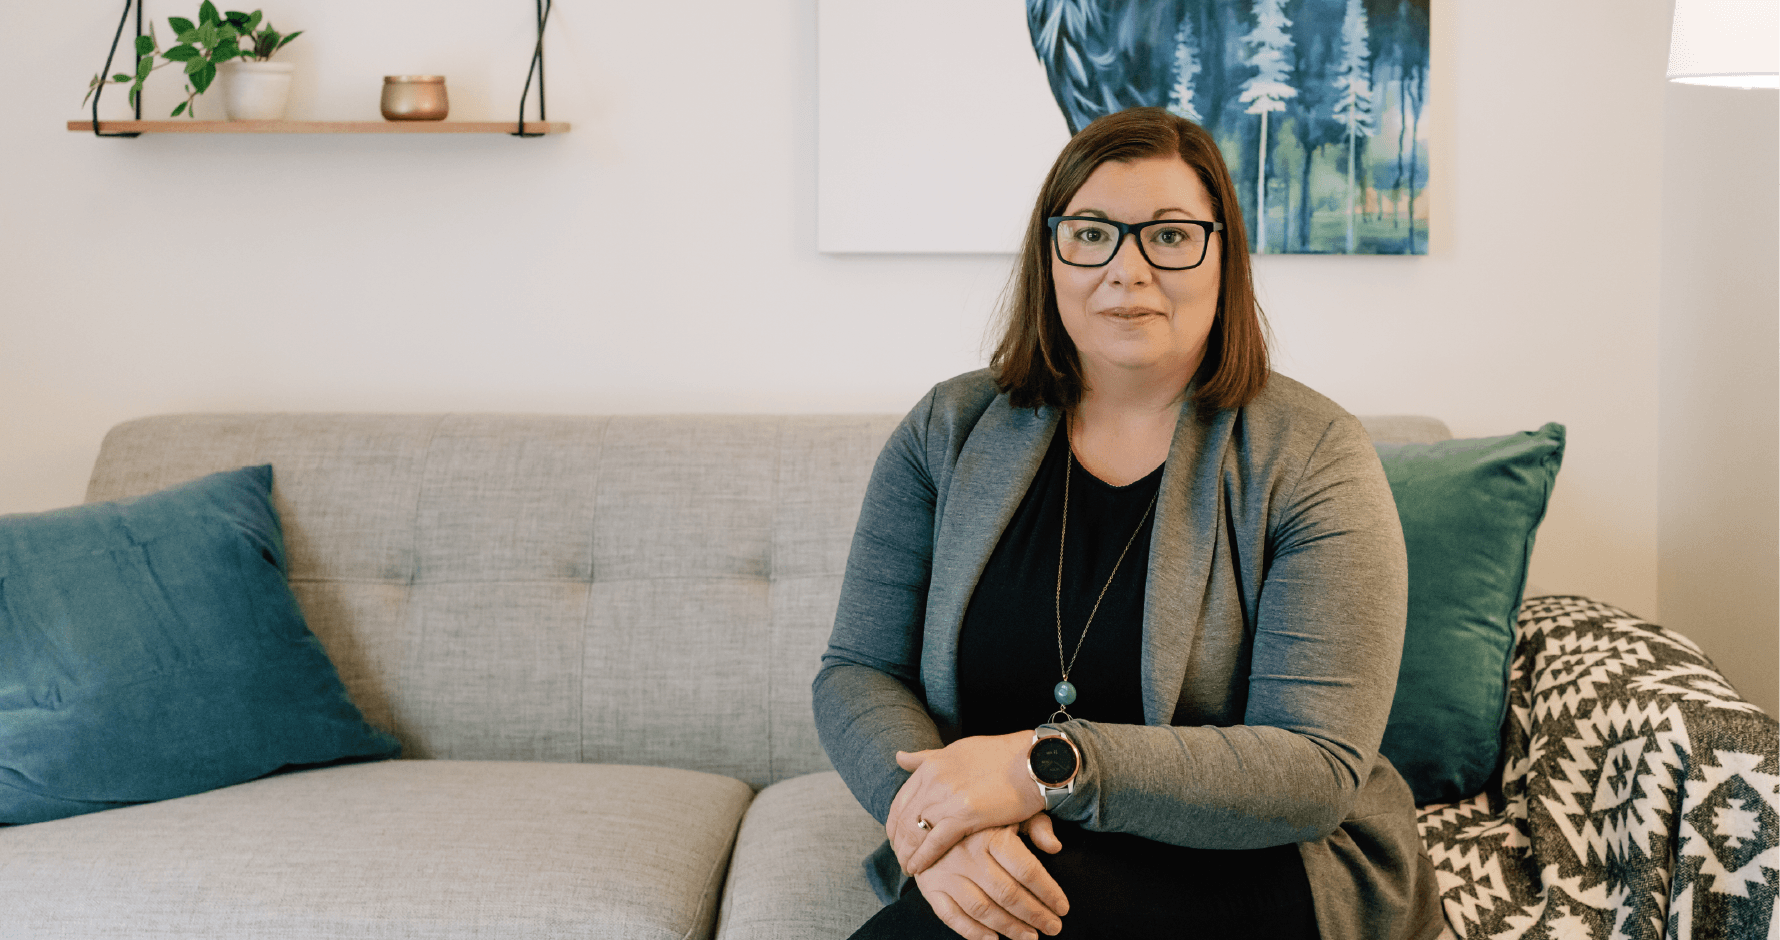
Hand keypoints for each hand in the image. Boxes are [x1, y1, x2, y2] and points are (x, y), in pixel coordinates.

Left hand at [889, 731, 1045, 874]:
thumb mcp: (957, 750)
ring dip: (906, 853)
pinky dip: (922, 858)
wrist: (1032, 761)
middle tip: (900, 858)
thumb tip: (899, 757)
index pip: (900, 800)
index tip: (897, 838)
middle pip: (903, 818)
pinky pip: (934, 841)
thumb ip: (927, 757)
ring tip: (908, 868)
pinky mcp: (965, 814)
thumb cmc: (1001, 756)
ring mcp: (947, 796)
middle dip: (898, 842)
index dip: (895, 822)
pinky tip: (917, 869)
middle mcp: (934, 780)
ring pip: (914, 831)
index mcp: (931, 765)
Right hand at [913, 821, 1067, 939]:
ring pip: (982, 909)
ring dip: (1009, 927)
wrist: (929, 813)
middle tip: (1053, 927)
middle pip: (1007, 893)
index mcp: (991, 834)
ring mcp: (947, 872)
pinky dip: (972, 932)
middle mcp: (968, 854)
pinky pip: (951, 916)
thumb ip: (1036, 825)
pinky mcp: (930, 887)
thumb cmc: (979, 816)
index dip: (1048, 892)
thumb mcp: (1010, 810)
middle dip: (1034, 915)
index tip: (1062, 907)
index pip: (1027, 870)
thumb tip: (1055, 847)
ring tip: (1030, 936)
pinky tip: (993, 939)